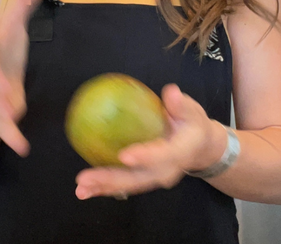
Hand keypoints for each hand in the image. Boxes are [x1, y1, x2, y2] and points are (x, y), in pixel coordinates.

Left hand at [74, 84, 227, 199]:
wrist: (199, 147)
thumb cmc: (192, 124)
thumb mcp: (192, 111)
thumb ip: (180, 104)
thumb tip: (170, 92)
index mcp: (179, 152)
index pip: (163, 156)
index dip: (145, 157)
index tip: (125, 156)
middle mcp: (166, 171)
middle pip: (138, 179)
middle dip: (112, 180)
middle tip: (86, 179)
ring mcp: (154, 178)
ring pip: (128, 185)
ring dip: (103, 188)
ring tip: (81, 189)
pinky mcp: (144, 179)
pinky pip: (124, 184)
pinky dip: (105, 187)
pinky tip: (85, 188)